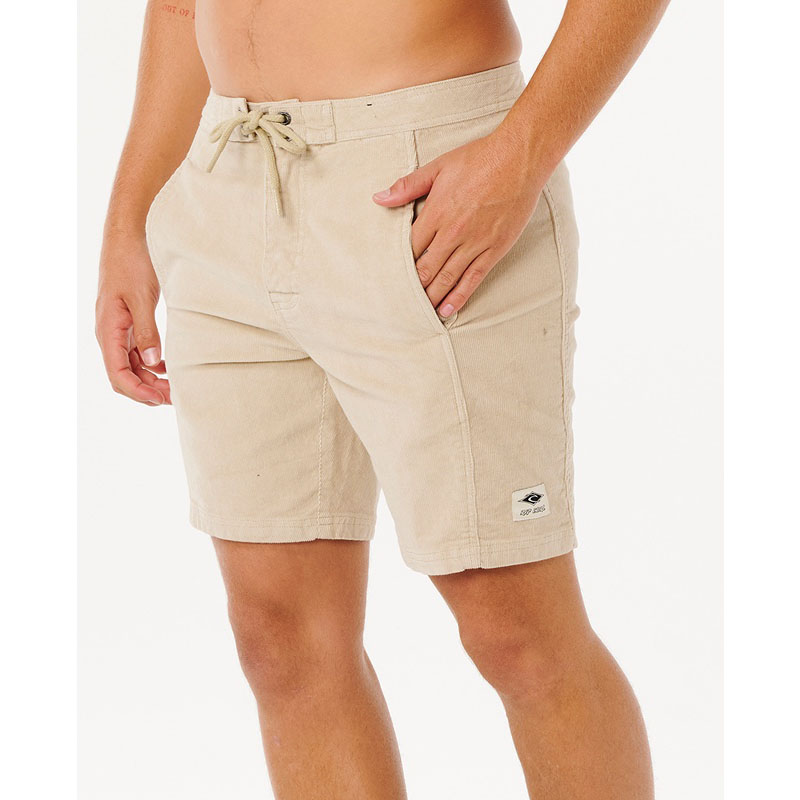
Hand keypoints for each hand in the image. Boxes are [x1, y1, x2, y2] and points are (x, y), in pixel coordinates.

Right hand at [95, 233, 170, 404]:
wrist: (128, 236)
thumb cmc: (132, 262)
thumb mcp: (142, 297)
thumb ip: (147, 331)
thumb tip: (153, 363)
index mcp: (108, 329)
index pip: (117, 373)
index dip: (137, 391)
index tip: (159, 400)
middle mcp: (110, 333)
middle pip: (124, 375)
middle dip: (146, 390)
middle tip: (174, 398)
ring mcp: (119, 329)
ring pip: (132, 366)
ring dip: (151, 379)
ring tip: (175, 388)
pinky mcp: (129, 322)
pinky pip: (137, 352)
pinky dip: (152, 364)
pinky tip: (169, 368)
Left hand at [373, 128, 542, 317]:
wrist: (519, 159)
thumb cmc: (479, 159)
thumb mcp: (438, 167)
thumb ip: (407, 186)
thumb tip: (379, 198)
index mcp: (436, 213)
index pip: (410, 249)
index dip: (400, 266)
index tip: (391, 279)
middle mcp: (453, 233)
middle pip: (426, 269)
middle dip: (413, 287)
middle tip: (401, 303)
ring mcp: (475, 243)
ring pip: (447, 278)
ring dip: (432, 297)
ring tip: (420, 313)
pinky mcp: (494, 249)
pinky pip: (473, 278)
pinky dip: (459, 296)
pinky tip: (447, 309)